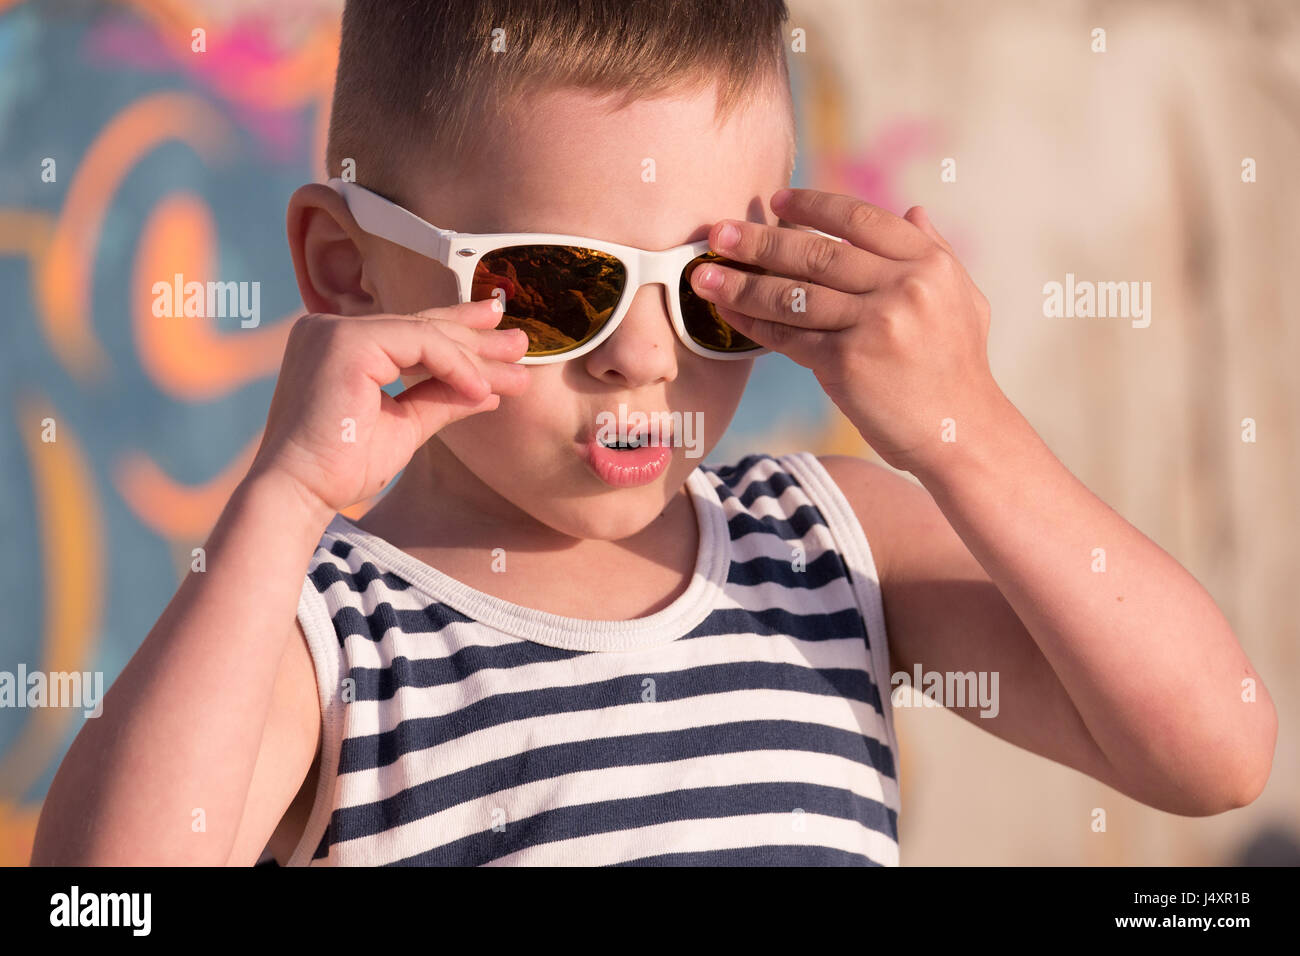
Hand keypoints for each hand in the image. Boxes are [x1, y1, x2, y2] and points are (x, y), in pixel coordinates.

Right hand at [248, 299, 529, 516]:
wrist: (300, 491)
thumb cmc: (342, 465)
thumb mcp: (404, 424)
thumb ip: (441, 400)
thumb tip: (487, 390)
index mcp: (339, 343)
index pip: (408, 331)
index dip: (457, 334)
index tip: (499, 342)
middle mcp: (331, 327)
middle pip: (420, 326)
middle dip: (476, 338)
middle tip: (521, 344)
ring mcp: (336, 330)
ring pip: (425, 334)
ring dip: (475, 357)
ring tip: (517, 370)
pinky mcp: (347, 341)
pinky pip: (420, 344)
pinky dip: (456, 367)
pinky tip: (479, 389)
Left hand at [689, 188, 1002, 475]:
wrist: (962, 433)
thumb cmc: (957, 367)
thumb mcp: (963, 298)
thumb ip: (935, 251)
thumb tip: (913, 210)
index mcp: (929, 263)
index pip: (860, 219)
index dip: (813, 206)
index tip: (776, 202)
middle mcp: (904, 286)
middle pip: (817, 253)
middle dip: (759, 241)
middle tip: (718, 233)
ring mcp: (875, 324)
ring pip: (793, 295)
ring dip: (740, 284)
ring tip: (703, 275)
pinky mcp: (848, 362)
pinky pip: (788, 337)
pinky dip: (754, 325)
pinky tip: (728, 315)